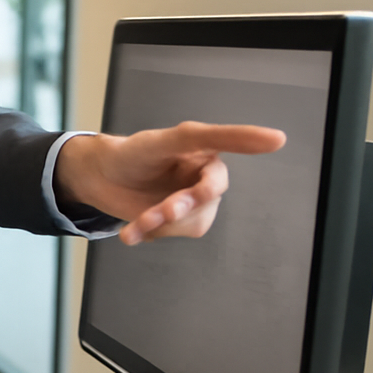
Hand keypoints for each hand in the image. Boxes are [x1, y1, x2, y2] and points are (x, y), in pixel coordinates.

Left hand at [56, 121, 285, 244]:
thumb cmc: (133, 153)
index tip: (276, 140)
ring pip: (191, 223)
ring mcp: (190, 203)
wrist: (97, 178)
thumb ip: (213, 137)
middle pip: (207, 202)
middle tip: (159, 212)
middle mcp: (203, 179)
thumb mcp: (170, 140)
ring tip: (138, 222)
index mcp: (206, 155)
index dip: (242, 154)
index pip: (224, 165)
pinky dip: (149, 234)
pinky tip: (133, 232)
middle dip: (180, 208)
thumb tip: (273, 138)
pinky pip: (172, 235)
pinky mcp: (174, 223)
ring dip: (160, 224)